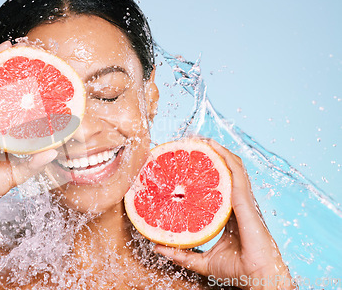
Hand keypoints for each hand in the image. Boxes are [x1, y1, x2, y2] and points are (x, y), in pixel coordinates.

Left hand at [154, 139, 294, 289]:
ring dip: (217, 149)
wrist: (257, 278)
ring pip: (232, 166)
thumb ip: (180, 252)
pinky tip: (213, 147)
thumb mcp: (201, 260)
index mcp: (228, 212)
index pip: (215, 184)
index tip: (187, 160)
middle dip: (209, 153)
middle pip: (224, 170)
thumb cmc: (236, 270)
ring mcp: (243, 200)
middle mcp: (236, 202)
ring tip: (200, 138)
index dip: (204, 170)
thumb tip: (156, 246)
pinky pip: (236, 173)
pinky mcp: (245, 201)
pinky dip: (225, 157)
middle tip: (190, 142)